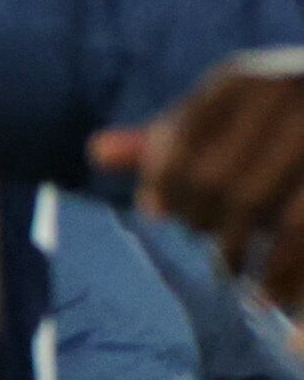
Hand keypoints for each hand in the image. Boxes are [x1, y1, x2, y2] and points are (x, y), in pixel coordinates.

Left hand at [96, 48, 303, 309]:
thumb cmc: (279, 125)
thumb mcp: (223, 118)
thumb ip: (167, 140)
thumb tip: (96, 151)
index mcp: (243, 82)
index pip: (178, 144)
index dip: (162, 186)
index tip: (154, 214)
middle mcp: (287, 93)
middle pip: (223, 185)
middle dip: (208, 226)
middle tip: (218, 258)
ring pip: (273, 214)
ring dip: (252, 262)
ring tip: (249, 289)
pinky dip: (291, 276)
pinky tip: (278, 297)